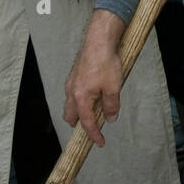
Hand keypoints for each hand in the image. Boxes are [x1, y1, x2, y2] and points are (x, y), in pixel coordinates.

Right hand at [63, 11, 124, 146]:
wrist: (98, 41)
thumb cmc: (106, 63)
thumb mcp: (113, 88)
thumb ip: (111, 106)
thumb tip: (110, 118)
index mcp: (81, 98)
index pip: (86, 123)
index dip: (94, 135)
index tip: (100, 142)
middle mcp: (71, 92)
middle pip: (70, 116)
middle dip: (79, 125)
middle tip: (93, 129)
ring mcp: (71, 83)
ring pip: (70, 104)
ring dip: (78, 112)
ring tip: (93, 113)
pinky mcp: (74, 75)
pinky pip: (72, 94)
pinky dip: (79, 101)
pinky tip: (91, 96)